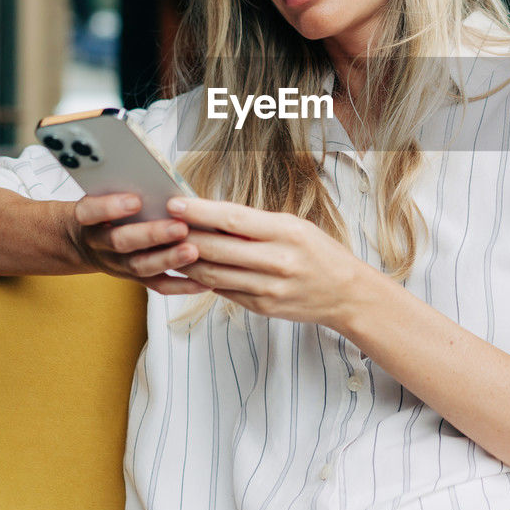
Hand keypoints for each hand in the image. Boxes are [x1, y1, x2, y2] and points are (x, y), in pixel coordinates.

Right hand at [70, 193, 208, 293]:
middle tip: (179, 227)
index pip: (90, 211)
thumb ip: (129, 187)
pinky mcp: (135, 278)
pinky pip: (158, 285)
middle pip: (121, 242)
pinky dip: (181, 285)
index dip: (110, 207)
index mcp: (89, 217)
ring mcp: (117, 263)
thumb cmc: (108, 209)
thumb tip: (164, 182)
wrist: (88, 242)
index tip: (135, 200)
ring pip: (140, 266)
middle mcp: (100, 243)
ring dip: (168, 259)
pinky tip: (203, 282)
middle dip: (152, 234)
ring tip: (193, 251)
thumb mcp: (106, 193)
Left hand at [164, 196, 372, 327]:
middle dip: (184, 236)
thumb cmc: (321, 253)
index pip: (234, 219)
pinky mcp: (261, 307)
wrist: (347, 294)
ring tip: (169, 246)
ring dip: (187, 260)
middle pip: (217, 248)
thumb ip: (256, 224)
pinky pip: (223, 291)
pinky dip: (204, 279)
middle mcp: (277, 261)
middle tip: (162, 224)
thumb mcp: (296, 227)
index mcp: (287, 233)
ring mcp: (268, 288)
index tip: (175, 203)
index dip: (200, 211)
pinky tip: (191, 268)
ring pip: (213, 273)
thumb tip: (212, 215)